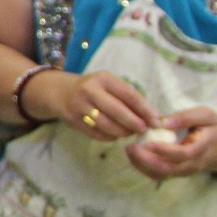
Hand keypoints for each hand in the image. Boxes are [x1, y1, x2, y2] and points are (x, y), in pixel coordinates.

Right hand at [31, 68, 158, 140]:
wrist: (60, 92)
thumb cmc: (93, 88)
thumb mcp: (108, 84)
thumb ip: (127, 97)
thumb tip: (152, 116)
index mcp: (103, 78)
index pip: (129, 94)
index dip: (144, 109)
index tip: (156, 120)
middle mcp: (90, 91)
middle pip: (118, 111)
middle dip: (134, 123)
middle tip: (143, 129)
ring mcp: (80, 107)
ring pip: (107, 125)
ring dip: (123, 132)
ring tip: (130, 132)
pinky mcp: (73, 121)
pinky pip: (97, 134)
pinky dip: (110, 137)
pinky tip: (115, 135)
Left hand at [125, 106, 216, 182]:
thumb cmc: (216, 129)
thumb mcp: (207, 116)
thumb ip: (186, 117)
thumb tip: (162, 122)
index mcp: (202, 148)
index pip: (182, 154)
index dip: (164, 151)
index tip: (148, 142)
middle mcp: (192, 164)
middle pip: (168, 169)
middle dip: (146, 161)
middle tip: (131, 147)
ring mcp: (184, 171)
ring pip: (161, 175)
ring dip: (142, 166)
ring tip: (129, 150)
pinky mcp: (177, 173)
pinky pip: (159, 175)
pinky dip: (144, 168)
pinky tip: (134, 156)